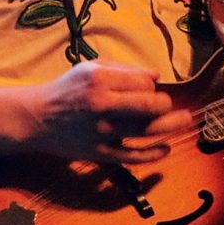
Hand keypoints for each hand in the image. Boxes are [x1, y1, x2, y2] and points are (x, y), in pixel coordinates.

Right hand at [21, 61, 190, 163]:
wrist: (37, 117)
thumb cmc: (67, 89)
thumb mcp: (91, 68)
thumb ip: (124, 69)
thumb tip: (157, 76)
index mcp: (100, 81)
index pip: (143, 83)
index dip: (151, 86)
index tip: (148, 89)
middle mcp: (102, 105)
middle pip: (149, 106)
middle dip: (166, 105)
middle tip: (169, 105)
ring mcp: (101, 132)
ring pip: (146, 131)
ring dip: (171, 127)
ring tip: (186, 121)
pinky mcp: (100, 152)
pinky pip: (132, 156)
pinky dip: (153, 154)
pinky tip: (166, 149)